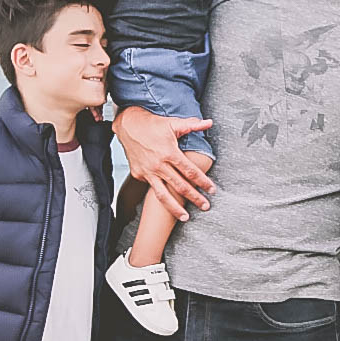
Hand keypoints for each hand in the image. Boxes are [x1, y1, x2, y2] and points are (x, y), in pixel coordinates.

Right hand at [113, 106, 213, 222]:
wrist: (128, 126)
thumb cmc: (152, 124)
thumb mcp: (173, 123)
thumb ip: (193, 125)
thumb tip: (209, 122)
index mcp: (169, 152)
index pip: (190, 171)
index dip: (203, 182)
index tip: (212, 190)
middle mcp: (158, 165)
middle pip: (180, 186)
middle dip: (194, 198)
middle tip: (206, 206)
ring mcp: (148, 172)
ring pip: (163, 194)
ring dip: (175, 208)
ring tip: (185, 217)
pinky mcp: (139, 175)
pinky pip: (152, 188)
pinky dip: (161, 198)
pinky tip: (170, 205)